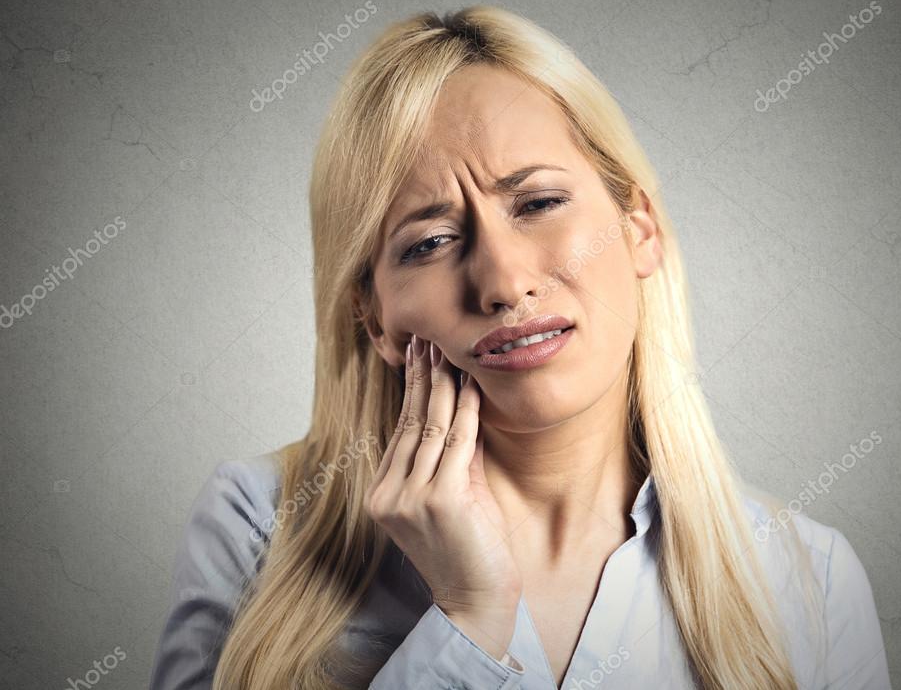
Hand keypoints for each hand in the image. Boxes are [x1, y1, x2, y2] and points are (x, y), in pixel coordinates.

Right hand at [363, 334, 521, 659]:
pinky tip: (472, 385)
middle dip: (423, 376)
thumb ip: (448, 459)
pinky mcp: (440, 501)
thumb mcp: (451, 497)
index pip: (401, 430)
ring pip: (432, 428)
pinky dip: (467, 411)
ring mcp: (412, 498)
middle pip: (411, 422)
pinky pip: (457, 444)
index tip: (420, 355)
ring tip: (450, 350)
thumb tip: (458, 409)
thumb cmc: (469, 550)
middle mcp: (390, 494)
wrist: (476, 603)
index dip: (413, 390)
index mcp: (384, 493)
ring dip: (445, 385)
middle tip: (429, 338)